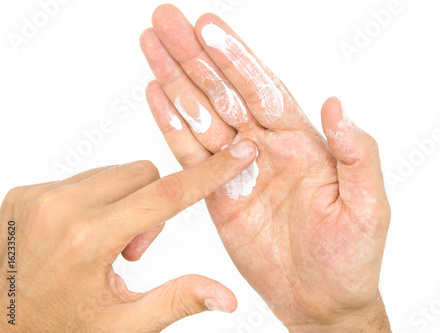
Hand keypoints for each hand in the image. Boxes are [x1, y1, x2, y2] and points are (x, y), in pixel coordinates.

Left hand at [0, 142, 255, 332]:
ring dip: (124, 203)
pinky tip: (80, 236)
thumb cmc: (58, 330)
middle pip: (144, 174)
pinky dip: (95, 201)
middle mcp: (62, 207)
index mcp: (90, 240)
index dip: (211, 173)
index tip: (239, 153)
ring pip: (114, 173)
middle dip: (154, 206)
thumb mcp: (123, 325)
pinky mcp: (24, 192)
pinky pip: (83, 178)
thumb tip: (227, 297)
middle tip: (131, 251)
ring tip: (103, 246)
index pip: (168, 195)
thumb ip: (178, 300)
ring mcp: (38, 196)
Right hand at [142, 5, 390, 331]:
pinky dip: (171, 125)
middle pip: (224, 93)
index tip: (209, 28)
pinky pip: (191, 156)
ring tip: (151, 47)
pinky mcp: (218, 196)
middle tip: (165, 21)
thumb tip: (336, 105)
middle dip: (194, 56)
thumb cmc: (351, 256)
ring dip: (175, 81)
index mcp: (302, 143)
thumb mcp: (368, 205)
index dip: (236, 59)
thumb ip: (355, 153)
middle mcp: (266, 147)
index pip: (264, 90)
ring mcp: (239, 170)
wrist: (323, 300)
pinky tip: (156, 95)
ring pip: (202, 116)